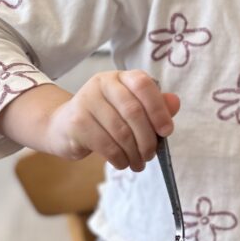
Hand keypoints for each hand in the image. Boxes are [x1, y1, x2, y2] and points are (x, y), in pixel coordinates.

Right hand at [45, 70, 179, 170]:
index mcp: (121, 77)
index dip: (159, 109)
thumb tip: (175, 103)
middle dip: (147, 139)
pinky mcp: (77, 122)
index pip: (143, 85)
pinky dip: (120, 158)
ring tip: (138, 163)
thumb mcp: (131, 109)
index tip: (166, 132)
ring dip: (134, 153)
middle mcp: (103, 83)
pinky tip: (123, 163)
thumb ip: (155, 106)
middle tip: (151, 155)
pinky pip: (106, 145)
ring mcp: (86, 101)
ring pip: (121, 132)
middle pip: (133, 112)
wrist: (64, 126)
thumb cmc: (105, 118)